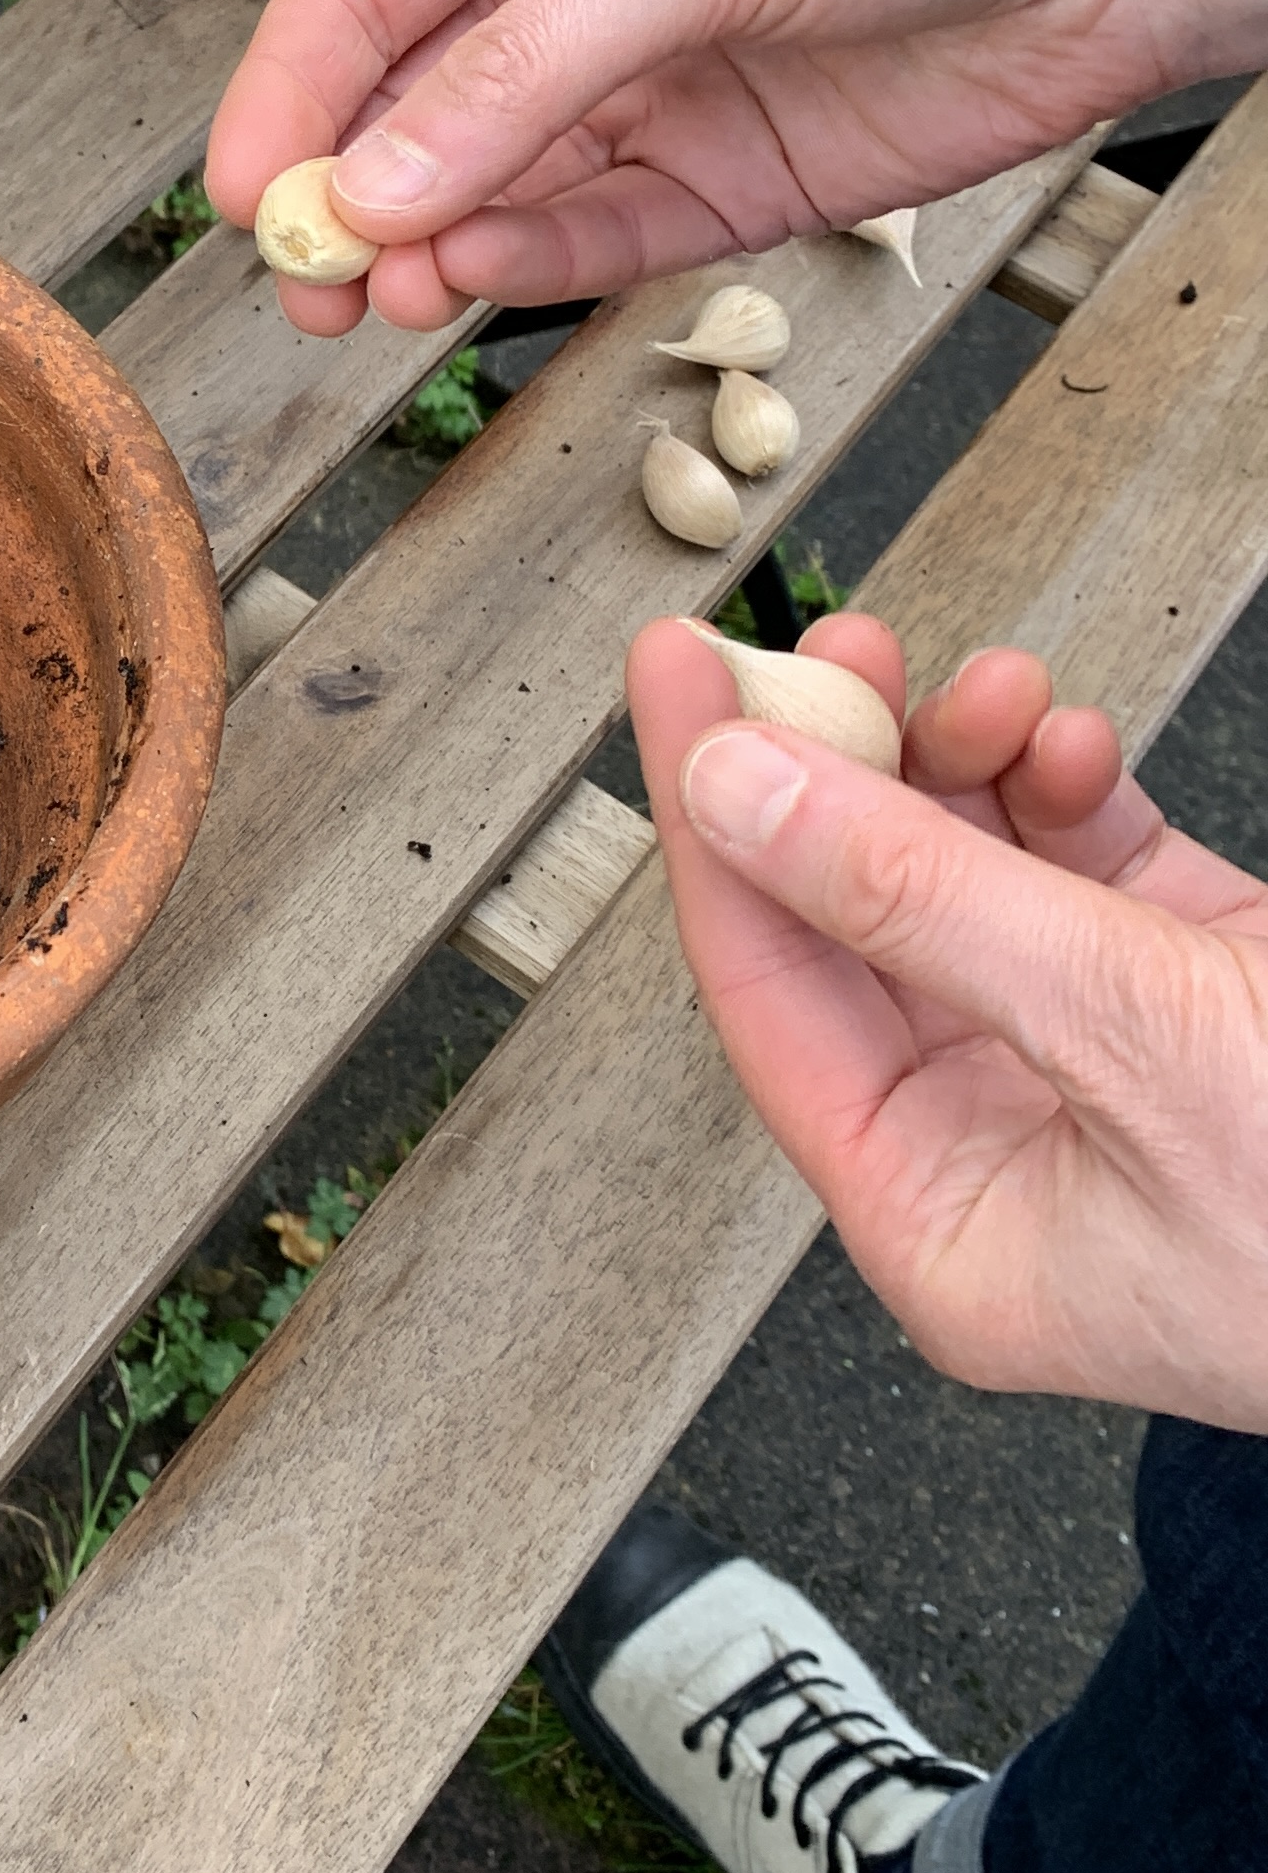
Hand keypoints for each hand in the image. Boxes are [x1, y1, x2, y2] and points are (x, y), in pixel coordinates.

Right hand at [202, 0, 1267, 334]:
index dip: (288, 97)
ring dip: (427, 249)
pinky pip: (591, 241)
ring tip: (381, 301)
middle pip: (407, 109)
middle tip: (302, 284)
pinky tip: (479, 286)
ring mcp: (645, 89)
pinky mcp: (722, 181)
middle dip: (342, 197)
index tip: (244, 200)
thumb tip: (369, 192)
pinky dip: (528, 271)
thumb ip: (524, 73)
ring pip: (487, 193)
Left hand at [629, 613, 1267, 1431]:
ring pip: (961, 880)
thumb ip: (922, 903)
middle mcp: (1005, 1155)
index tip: (678, 676)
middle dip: (839, 769)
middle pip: (850, 921)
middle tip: (831, 648)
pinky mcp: (1193, 1004)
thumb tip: (741, 789)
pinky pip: (1077, 875)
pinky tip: (1068, 742)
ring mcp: (1098, 1074)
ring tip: (983, 687)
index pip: (764, 987)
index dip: (710, 814)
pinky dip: (1063, 793)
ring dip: (958, 761)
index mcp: (950, 1223)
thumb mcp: (1133, 1036)